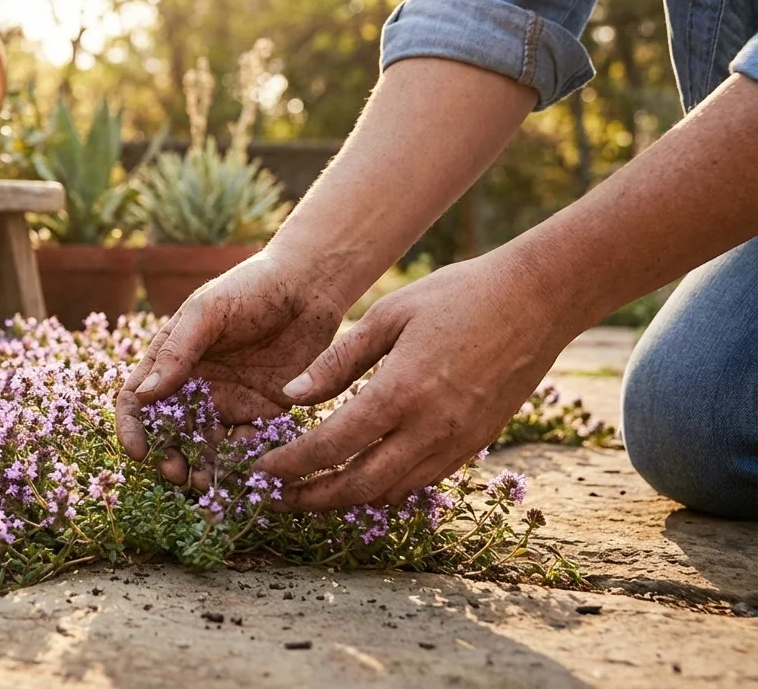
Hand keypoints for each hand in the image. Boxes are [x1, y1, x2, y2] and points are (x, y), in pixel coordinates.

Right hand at [116, 250, 349, 486]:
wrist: (309, 284)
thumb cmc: (249, 287)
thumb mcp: (206, 312)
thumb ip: (176, 352)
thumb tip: (145, 394)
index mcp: (172, 361)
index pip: (139, 400)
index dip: (133, 429)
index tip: (138, 453)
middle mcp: (197, 387)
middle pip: (172, 433)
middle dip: (171, 457)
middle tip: (179, 474)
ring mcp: (230, 403)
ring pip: (208, 447)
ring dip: (205, 468)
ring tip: (210, 483)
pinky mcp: (266, 413)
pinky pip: (250, 446)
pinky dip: (245, 463)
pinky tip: (247, 472)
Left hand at [253, 256, 574, 510]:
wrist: (537, 301)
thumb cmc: (457, 296)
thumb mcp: (388, 316)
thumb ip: (337, 361)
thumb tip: (290, 395)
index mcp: (401, 392)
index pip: (331, 446)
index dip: (290, 465)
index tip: (258, 469)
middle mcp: (430, 428)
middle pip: (357, 486)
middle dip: (309, 498)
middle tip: (273, 499)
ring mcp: (457, 443)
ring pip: (390, 491)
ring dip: (344, 499)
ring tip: (307, 494)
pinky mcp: (475, 445)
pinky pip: (420, 481)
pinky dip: (383, 488)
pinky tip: (358, 478)